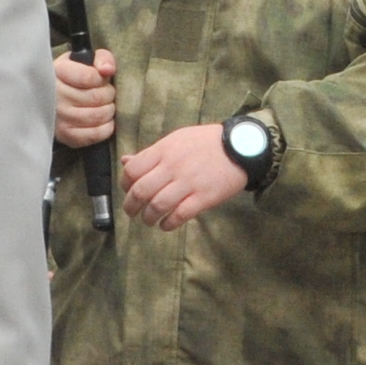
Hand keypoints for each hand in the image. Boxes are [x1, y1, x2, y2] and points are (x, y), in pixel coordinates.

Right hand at [54, 48, 118, 150]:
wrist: (54, 99)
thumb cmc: (74, 77)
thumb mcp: (85, 61)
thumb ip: (101, 58)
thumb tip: (108, 70)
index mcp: (58, 72)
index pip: (89, 77)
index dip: (102, 79)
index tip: (101, 79)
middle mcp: (55, 96)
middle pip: (96, 97)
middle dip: (108, 94)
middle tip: (106, 93)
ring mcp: (59, 117)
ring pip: (98, 115)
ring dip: (109, 110)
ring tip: (105, 105)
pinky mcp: (66, 135)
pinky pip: (95, 134)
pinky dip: (106, 127)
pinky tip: (104, 120)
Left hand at [120, 124, 249, 228]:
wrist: (241, 146)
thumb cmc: (205, 142)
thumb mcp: (175, 140)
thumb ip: (150, 153)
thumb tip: (125, 161)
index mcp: (164, 150)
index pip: (132, 170)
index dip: (125, 184)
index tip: (128, 191)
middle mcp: (173, 166)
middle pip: (141, 191)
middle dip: (131, 206)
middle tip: (132, 212)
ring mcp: (189, 182)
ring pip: (158, 205)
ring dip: (148, 218)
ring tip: (149, 220)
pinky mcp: (204, 197)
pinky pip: (180, 215)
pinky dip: (168, 224)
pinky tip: (166, 225)